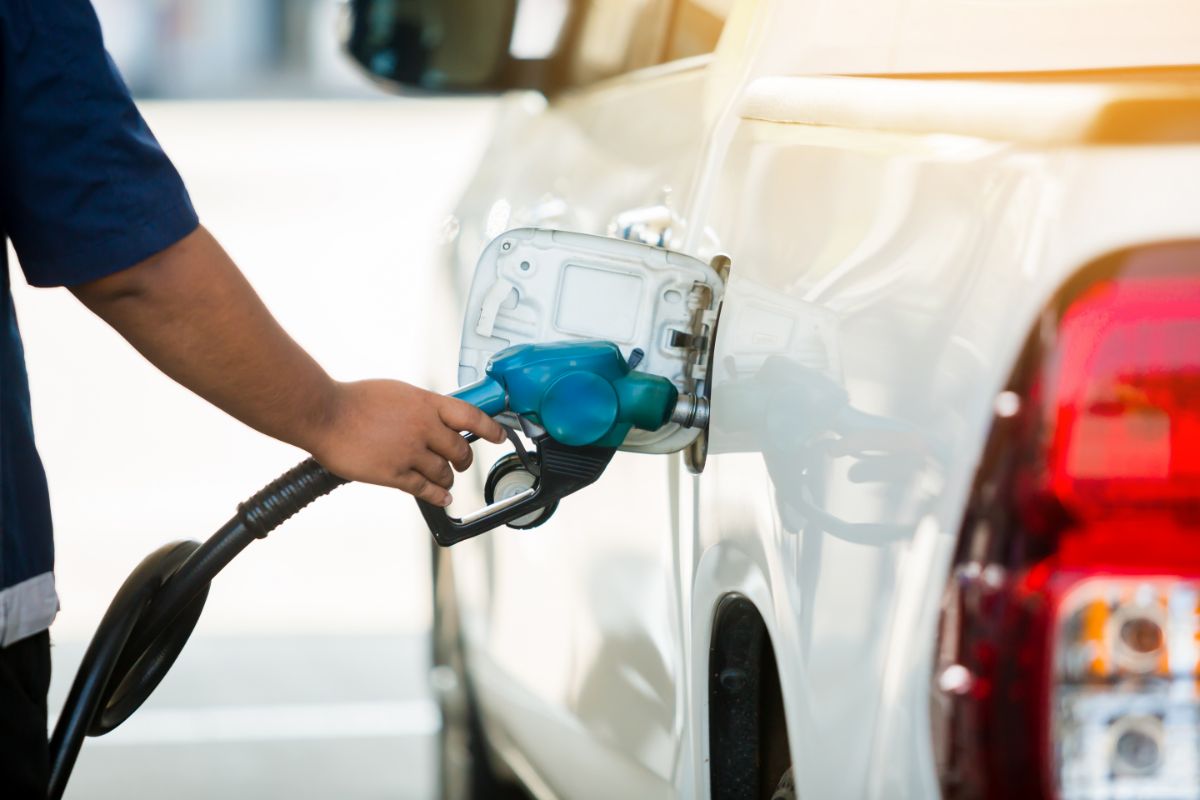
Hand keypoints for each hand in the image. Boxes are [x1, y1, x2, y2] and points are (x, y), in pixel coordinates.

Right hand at [306, 380, 505, 505]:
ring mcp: (410, 452)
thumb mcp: (397, 392)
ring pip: (444, 472)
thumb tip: (436, 416)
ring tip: (445, 479)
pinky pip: (426, 490)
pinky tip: (443, 497)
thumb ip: (421, 406)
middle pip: (460, 450)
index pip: (471, 416)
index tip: (499, 436)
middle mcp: (424, 427)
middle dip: (464, 459)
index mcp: (426, 403)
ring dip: (448, 478)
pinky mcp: (395, 474)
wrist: (324, 414)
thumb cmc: (354, 400)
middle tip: (462, 463)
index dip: (490, 428)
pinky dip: (439, 495)